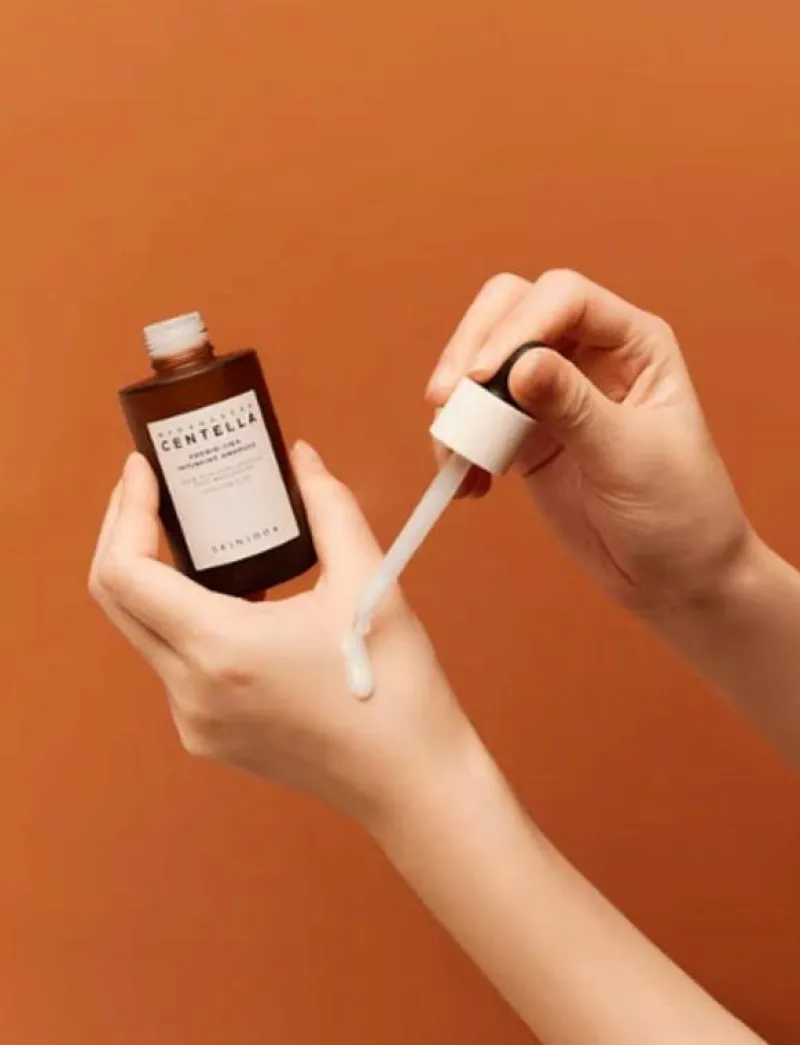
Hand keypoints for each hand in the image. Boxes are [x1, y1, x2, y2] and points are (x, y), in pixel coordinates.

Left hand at [89, 447, 469, 822]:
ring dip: (158, 579)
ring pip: (146, 633)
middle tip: (156, 490)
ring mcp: (194, 722)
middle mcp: (191, 691)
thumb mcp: (366, 582)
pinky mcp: (209, 737)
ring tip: (199, 535)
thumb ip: (328, 507)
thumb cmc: (394, 688)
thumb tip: (301, 458)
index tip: (144, 470)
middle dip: (126, 535)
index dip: (124, 512)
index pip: (124, 572)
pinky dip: (186, 621)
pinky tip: (232, 598)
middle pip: (118, 600)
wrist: (411, 781)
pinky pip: (175, 667)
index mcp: (220, 649)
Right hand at [428, 269, 755, 612]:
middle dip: (470, 349)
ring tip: (454, 458)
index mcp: (632, 342)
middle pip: (510, 310)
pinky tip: (466, 482)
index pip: (563, 299)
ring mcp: (551, 392)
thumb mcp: (631, 457)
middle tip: (446, 402)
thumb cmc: (679, 511)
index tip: (482, 376)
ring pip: (481, 360)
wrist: (673, 576)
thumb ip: (574, 409)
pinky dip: (458, 443)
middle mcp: (589, 354)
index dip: (516, 326)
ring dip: (456, 401)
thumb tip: (519, 365)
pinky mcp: (523, 433)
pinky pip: (475, 418)